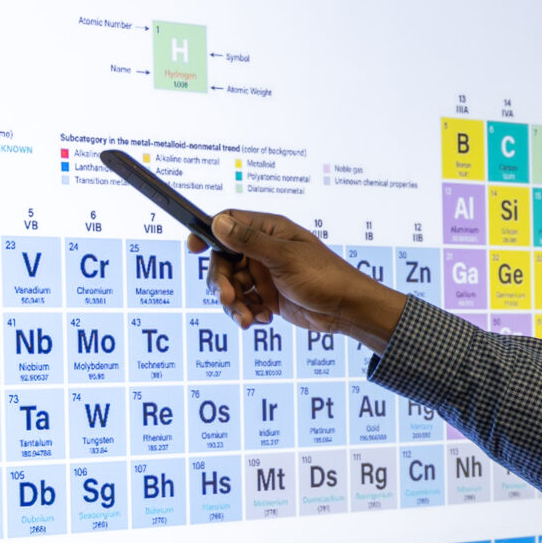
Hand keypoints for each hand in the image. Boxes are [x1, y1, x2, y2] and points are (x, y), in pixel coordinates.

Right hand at [187, 210, 405, 350]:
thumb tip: (218, 223)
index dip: (208, 234)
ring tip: (248, 319)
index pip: (228, 223)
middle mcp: (263, 250)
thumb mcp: (284, 258)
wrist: (347, 310)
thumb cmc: (325, 277)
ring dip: (235, 304)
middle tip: (227, 299)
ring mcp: (265, 274)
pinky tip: (265, 319)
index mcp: (269, 231)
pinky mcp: (268, 296)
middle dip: (221, 282)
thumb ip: (249, 242)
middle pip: (223, 260)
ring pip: (231, 286)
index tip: (193, 249)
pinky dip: (249, 313)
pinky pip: (245, 303)